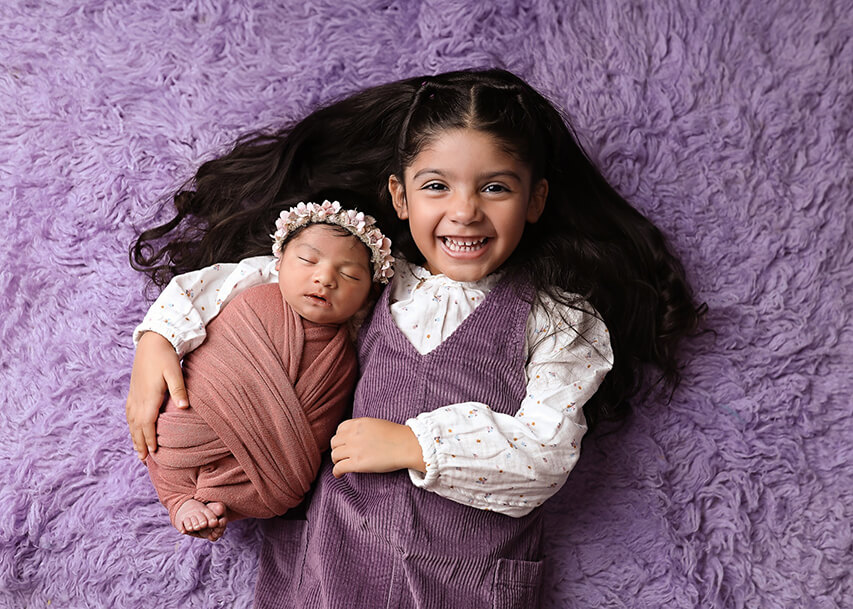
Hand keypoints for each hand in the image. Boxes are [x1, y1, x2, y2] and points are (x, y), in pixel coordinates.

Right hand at [126, 332, 187, 459]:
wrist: (151, 342)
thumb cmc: (165, 357)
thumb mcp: (175, 372)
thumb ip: (179, 390)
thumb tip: (185, 408)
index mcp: (149, 396)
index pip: (148, 423)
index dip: (149, 439)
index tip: (153, 453)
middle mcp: (138, 398)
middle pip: (137, 426)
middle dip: (140, 443)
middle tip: (144, 460)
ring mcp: (133, 395)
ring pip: (131, 421)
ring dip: (134, 437)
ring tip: (138, 451)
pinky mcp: (133, 391)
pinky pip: (129, 413)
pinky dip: (131, 425)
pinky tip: (133, 429)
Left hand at [330, 418, 425, 477]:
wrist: (406, 446)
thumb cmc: (397, 436)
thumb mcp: (376, 424)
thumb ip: (363, 428)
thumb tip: (356, 436)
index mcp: (359, 424)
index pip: (340, 429)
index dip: (340, 437)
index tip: (344, 444)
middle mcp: (353, 435)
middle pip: (334, 442)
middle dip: (337, 449)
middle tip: (342, 455)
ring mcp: (354, 449)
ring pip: (334, 455)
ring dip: (336, 460)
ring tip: (341, 464)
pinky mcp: (357, 463)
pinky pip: (338, 467)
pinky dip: (336, 472)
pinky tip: (339, 475)